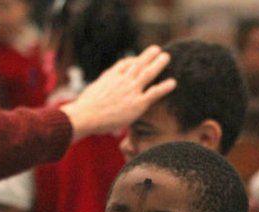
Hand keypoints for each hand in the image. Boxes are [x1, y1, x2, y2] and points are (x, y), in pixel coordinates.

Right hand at [60, 45, 175, 141]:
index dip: (132, 60)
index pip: (124, 64)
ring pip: (148, 73)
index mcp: (110, 77)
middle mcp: (122, 80)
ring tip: (167, 57)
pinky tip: (173, 83)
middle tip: (157, 49)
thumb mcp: (91, 94)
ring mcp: (131, 90)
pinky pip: (154, 92)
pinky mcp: (137, 103)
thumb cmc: (85, 110)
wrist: (85, 116)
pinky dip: (164, 87)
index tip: (138, 58)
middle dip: (148, 56)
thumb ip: (99, 91)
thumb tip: (96, 96)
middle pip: (138, 64)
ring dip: (159, 64)